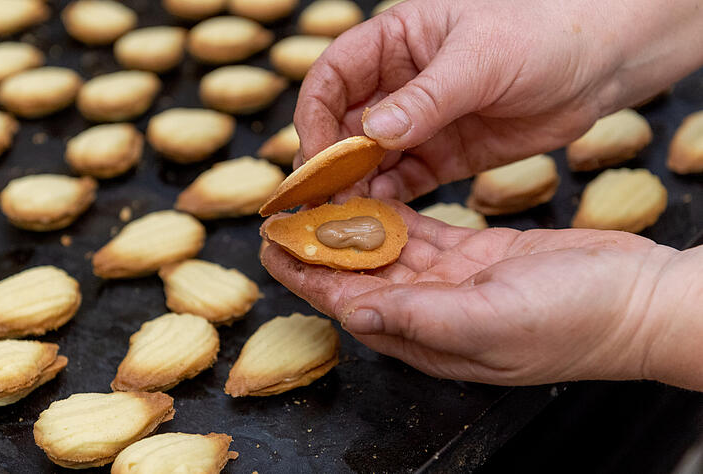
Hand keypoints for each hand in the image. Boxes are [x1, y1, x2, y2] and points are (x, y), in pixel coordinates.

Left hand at [260, 201, 695, 386]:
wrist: (640, 300)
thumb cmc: (576, 322)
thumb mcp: (492, 321)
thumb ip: (420, 319)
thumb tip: (354, 314)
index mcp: (429, 338)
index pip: (350, 305)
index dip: (307, 277)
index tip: (272, 247)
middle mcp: (433, 313)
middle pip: (360, 277)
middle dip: (319, 248)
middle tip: (283, 216)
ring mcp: (454, 284)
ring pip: (388, 253)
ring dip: (352, 228)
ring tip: (316, 199)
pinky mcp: (476, 256)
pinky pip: (422, 234)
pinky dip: (395, 216)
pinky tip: (370, 197)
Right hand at [295, 0, 702, 201]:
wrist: (601, 62)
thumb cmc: (543, 32)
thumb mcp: (482, 58)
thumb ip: (426, 97)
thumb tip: (372, 131)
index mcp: (395, 42)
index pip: (332, 77)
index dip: (315, 117)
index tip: (315, 158)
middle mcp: (398, 84)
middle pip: (342, 125)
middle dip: (330, 163)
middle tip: (321, 204)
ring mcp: (420, 123)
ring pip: (369, 160)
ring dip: (355, 189)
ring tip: (346, 221)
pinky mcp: (443, 156)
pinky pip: (403, 181)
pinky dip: (388, 201)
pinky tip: (379, 221)